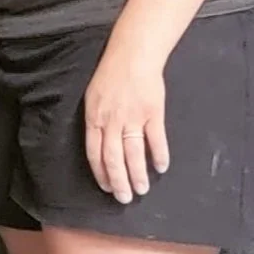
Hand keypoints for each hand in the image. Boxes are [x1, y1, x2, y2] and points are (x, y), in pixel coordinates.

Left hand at [83, 36, 168, 203]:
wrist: (132, 55)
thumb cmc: (109, 75)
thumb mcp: (92, 97)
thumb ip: (95, 121)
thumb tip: (97, 143)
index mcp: (94, 118)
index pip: (94, 153)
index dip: (100, 172)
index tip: (105, 187)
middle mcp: (112, 121)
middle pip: (113, 158)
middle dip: (118, 181)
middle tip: (124, 198)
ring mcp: (133, 118)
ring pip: (134, 153)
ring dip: (138, 174)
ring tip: (142, 189)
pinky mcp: (153, 113)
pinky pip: (156, 139)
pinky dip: (159, 155)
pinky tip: (161, 168)